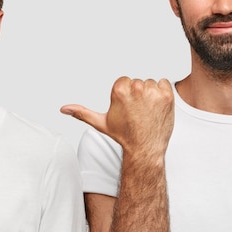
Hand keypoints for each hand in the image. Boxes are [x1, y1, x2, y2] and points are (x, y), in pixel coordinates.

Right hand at [60, 77, 174, 154]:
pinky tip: (157, 108)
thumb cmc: (123, 136)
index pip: (124, 81)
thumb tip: (63, 109)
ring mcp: (153, 92)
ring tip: (147, 112)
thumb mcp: (101, 123)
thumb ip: (82, 113)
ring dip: (150, 94)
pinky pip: (164, 83)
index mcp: (119, 91)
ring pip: (150, 83)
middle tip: (137, 113)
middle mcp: (136, 88)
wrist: (145, 150)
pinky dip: (162, 93)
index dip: (125, 95)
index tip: (127, 109)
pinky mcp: (167, 96)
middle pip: (137, 82)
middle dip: (137, 95)